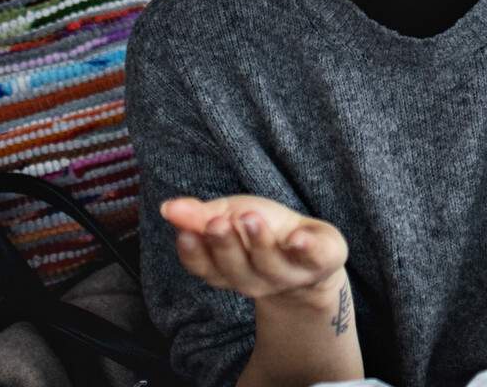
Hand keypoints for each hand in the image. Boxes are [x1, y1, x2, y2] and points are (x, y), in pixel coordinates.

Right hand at [160, 194, 347, 306]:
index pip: (204, 267)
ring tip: (250, 218)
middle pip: (234, 268)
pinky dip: (306, 248)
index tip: (186, 233)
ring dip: (259, 242)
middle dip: (224, 245)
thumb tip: (167, 207)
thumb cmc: (261, 230)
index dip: (194, 253)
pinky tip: (299, 237)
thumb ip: (199, 215)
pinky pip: (313, 259)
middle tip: (218, 222)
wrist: (311, 252)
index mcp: (227, 269)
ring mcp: (287, 275)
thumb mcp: (228, 215)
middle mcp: (254, 279)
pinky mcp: (319, 263)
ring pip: (269, 265)